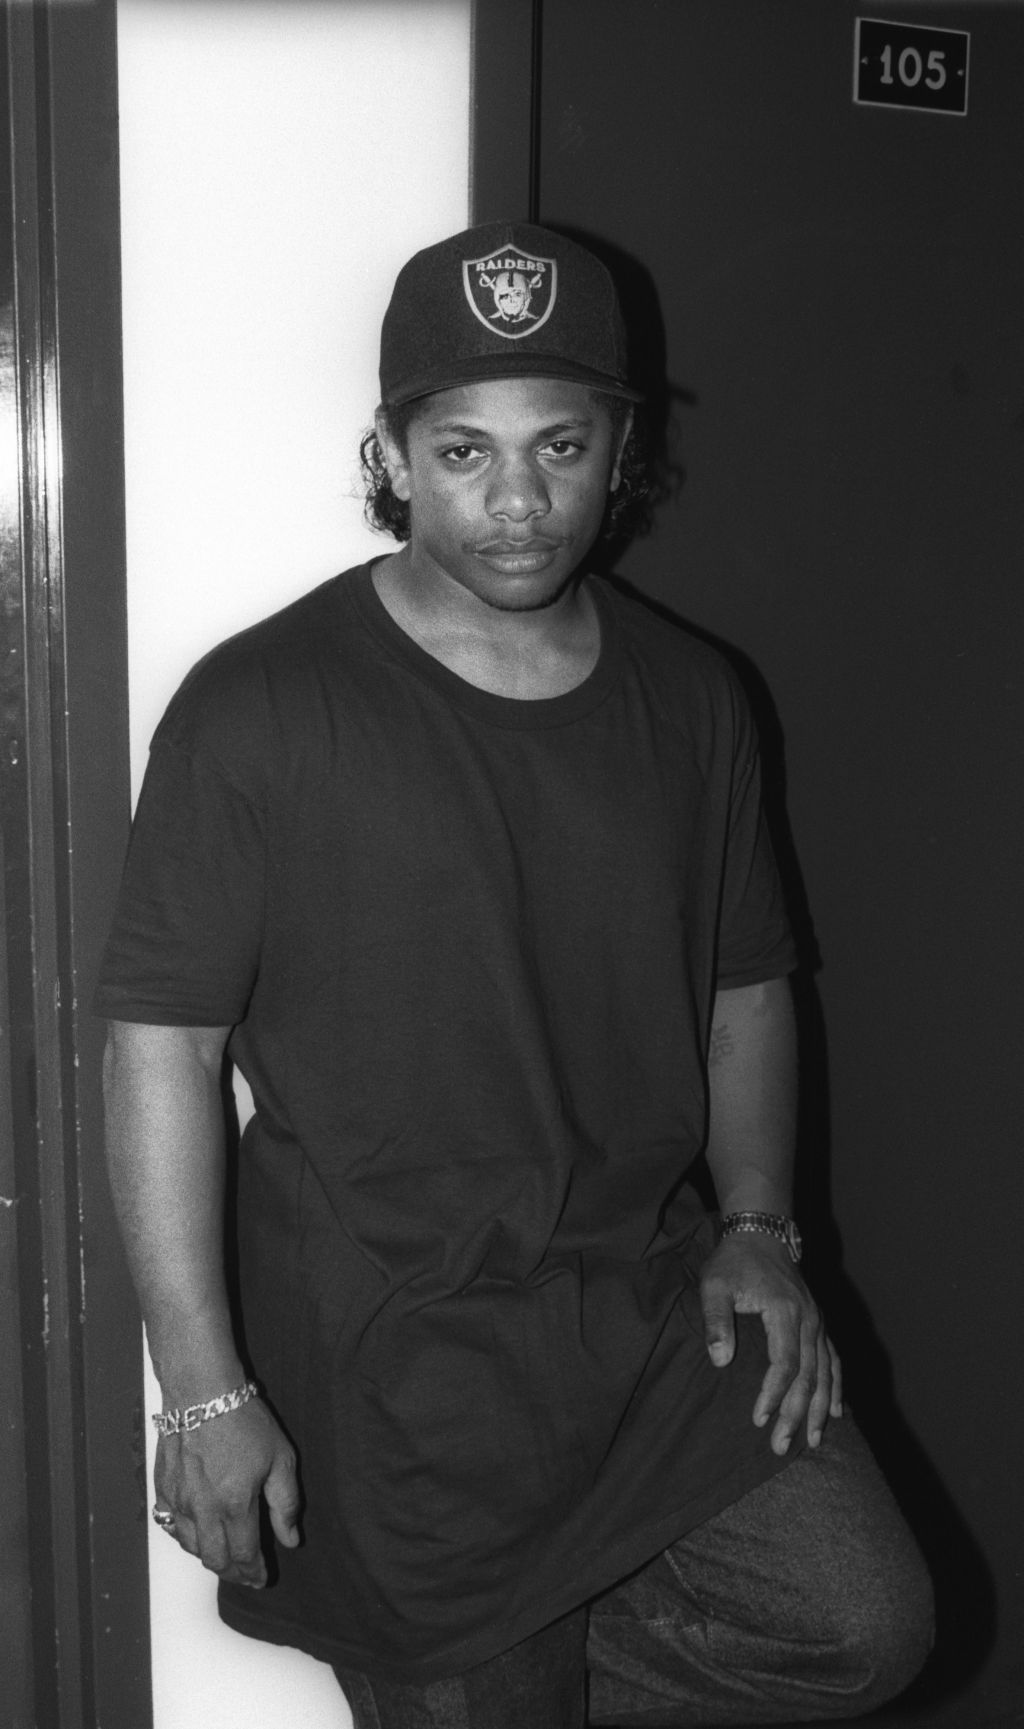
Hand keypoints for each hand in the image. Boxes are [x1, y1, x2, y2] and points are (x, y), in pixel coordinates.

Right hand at [153, 1397, 300, 1586]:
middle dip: (233, 1573)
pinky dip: (186, 1538)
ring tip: (226, 1557)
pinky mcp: (163, 1489)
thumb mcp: (280, 1458)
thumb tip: (289, 1540)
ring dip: (210, 1558)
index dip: (254, 1572)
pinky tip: (198, 1534)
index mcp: (235, 1505)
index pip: (244, 1556)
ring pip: (192, 1547)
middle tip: (246, 1574)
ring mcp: (179, 1501)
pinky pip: (172, 1526)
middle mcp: (203, 1510)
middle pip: (215, 1560)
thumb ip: (285, 1504)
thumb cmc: (245, 1421)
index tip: (263, 1578)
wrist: (202, 1392)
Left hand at [700, 1234, 842, 1454]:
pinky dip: (837, 1386)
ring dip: (819, 1408)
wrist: (762, 1234)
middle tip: (781, 1447)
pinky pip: (834, 1359)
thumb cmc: (734, 1261)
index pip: (785, 1364)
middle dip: (796, 1413)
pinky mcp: (819, 1322)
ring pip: (826, 1372)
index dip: (774, 1394)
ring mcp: (818, 1321)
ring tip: (812, 1440)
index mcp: (786, 1311)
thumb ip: (717, 1321)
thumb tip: (720, 1360)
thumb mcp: (715, 1284)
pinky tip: (836, 1411)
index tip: (759, 1418)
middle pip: (808, 1375)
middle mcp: (809, 1319)